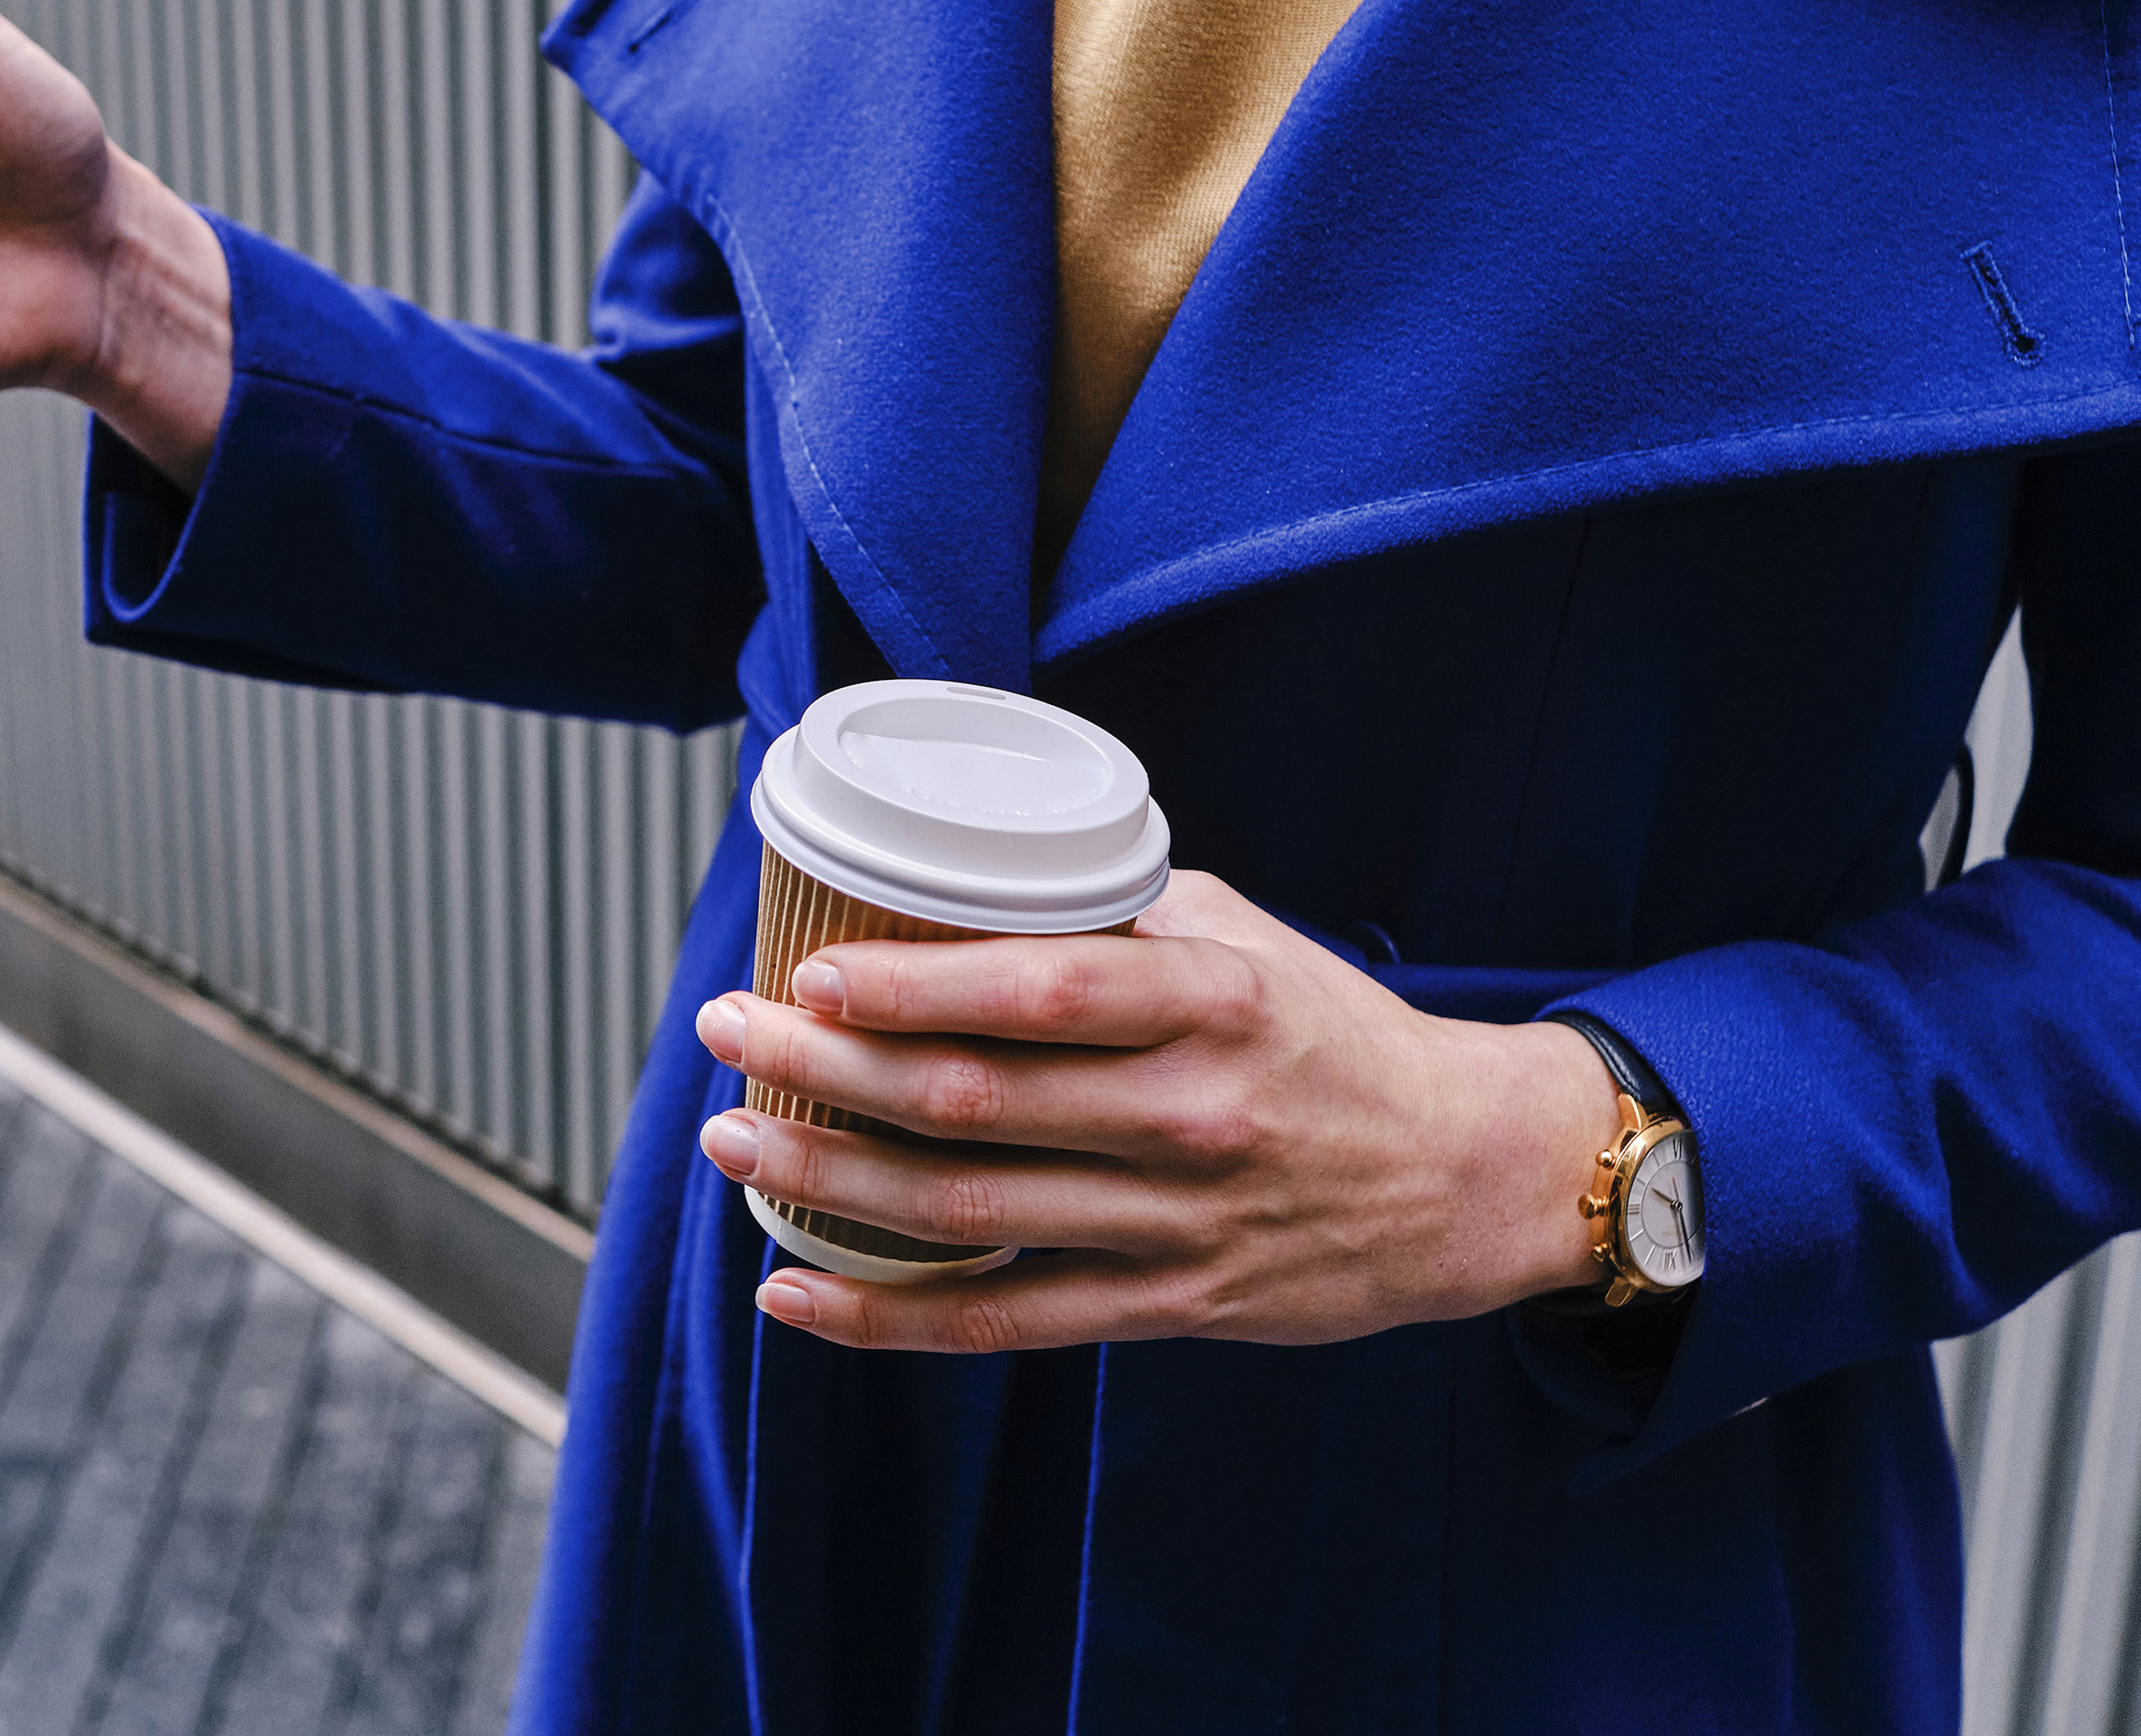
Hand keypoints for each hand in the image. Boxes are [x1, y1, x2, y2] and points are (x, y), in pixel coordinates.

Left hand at [691, 870, 1614, 1351]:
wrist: (1470, 1175)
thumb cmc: (1332, 1035)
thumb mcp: (1243, 940)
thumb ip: (1114, 913)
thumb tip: (967, 874)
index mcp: (1211, 1003)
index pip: (1039, 990)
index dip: (913, 985)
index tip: (812, 967)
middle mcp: (1192, 1114)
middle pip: (975, 1099)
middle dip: (825, 1066)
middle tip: (725, 1030)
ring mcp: (1178, 1221)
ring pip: (969, 1212)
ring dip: (829, 1184)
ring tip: (731, 1144)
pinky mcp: (1170, 1308)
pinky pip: (1005, 1321)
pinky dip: (888, 1318)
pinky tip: (794, 1295)